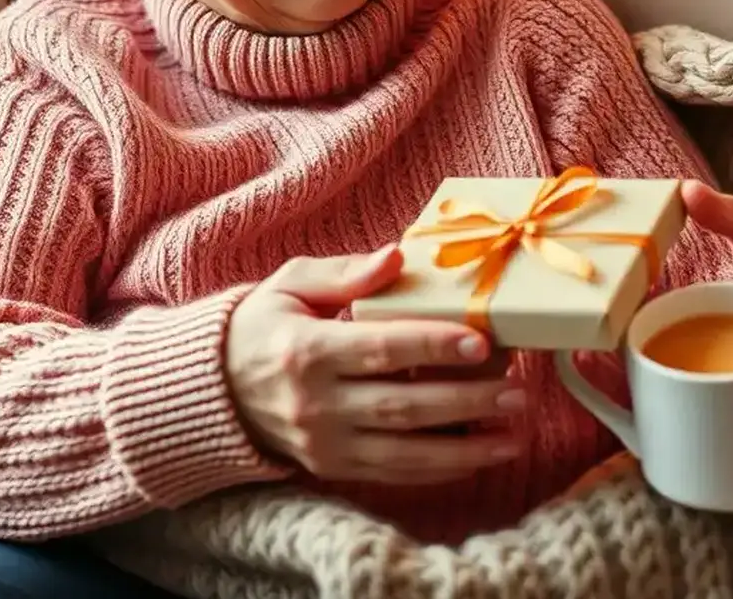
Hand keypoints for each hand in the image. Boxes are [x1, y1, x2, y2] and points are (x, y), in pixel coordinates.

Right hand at [226, 246, 525, 484]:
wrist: (215, 388)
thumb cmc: (263, 325)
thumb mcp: (292, 283)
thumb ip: (346, 272)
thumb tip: (397, 257)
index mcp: (305, 350)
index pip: (381, 349)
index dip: (433, 347)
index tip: (481, 342)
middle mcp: (314, 404)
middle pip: (402, 405)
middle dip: (466, 400)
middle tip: (517, 390)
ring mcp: (324, 443)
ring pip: (405, 452)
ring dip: (465, 447)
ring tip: (512, 433)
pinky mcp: (332, 467)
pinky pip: (394, 474)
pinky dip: (439, 469)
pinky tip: (479, 456)